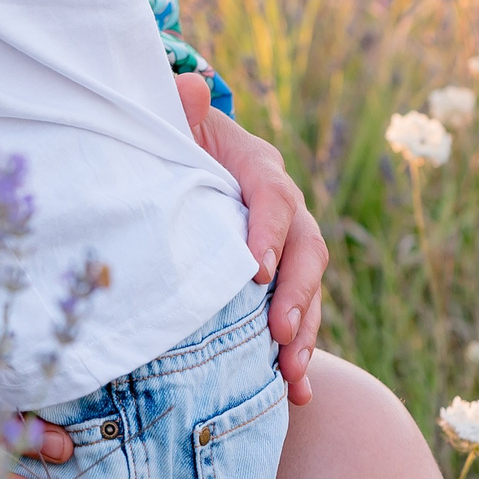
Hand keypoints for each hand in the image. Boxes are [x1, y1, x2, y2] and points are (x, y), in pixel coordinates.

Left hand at [182, 82, 327, 404]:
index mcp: (256, 165)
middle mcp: (282, 205)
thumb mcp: (169, 121)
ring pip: (310, 288)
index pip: (273, 197)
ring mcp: (287, 243)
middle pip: (306, 247)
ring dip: (305, 333)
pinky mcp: (280, 278)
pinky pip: (299, 314)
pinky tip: (296, 393)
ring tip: (293, 376)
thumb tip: (191, 84)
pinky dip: (301, 352)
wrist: (180, 154)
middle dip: (297, 294)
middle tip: (280, 335)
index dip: (268, 233)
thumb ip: (179, 109)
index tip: (254, 273)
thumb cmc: (168, 140)